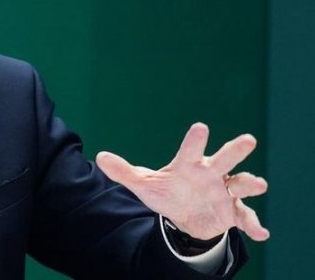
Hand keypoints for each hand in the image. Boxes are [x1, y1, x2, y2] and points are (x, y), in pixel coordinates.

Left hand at [95, 122, 268, 241]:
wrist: (185, 214)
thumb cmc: (167, 192)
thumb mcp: (144, 185)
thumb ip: (123, 172)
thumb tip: (99, 157)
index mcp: (190, 165)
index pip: (191, 150)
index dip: (195, 140)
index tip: (201, 127)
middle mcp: (211, 174)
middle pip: (224, 159)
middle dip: (235, 150)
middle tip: (248, 140)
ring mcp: (225, 192)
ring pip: (241, 185)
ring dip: (250, 184)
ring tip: (259, 184)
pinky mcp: (233, 212)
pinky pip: (245, 218)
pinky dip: (254, 225)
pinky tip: (261, 234)